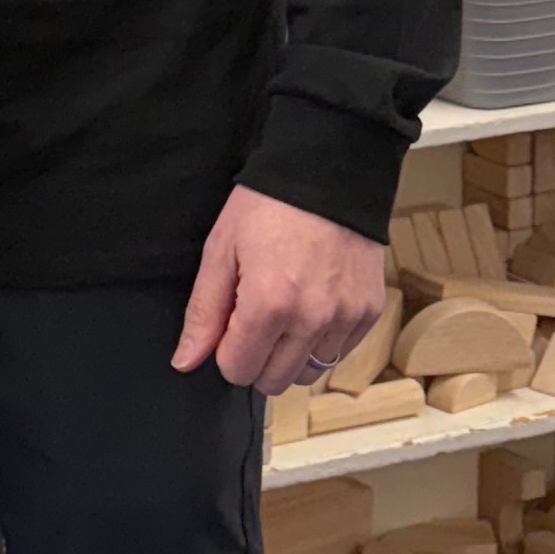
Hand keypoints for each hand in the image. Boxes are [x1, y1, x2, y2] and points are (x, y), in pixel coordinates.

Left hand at [173, 184, 390, 399]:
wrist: (328, 172)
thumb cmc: (267, 207)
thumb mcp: (221, 250)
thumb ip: (204, 312)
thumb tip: (185, 362)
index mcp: (269, 305)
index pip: (238, 370)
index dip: (226, 351)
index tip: (229, 324)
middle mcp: (312, 320)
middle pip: (274, 381)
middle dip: (256, 359)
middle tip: (254, 319)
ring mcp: (346, 318)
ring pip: (309, 373)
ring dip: (290, 355)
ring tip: (285, 313)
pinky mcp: (369, 312)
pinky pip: (339, 353)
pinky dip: (321, 342)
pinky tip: (312, 306)